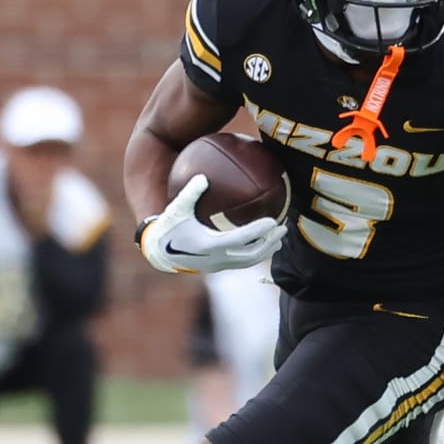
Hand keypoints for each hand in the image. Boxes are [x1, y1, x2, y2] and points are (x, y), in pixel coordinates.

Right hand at [140, 174, 285, 274]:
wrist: (159, 254)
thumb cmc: (169, 227)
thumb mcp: (176, 208)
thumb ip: (190, 193)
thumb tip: (203, 176)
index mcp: (209, 245)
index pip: (240, 239)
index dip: (257, 231)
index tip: (272, 221)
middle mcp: (217, 258)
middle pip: (251, 255)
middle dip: (270, 243)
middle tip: (284, 228)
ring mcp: (219, 265)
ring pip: (249, 262)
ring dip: (266, 251)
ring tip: (279, 240)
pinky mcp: (219, 267)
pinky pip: (242, 263)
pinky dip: (256, 255)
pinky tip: (263, 244)